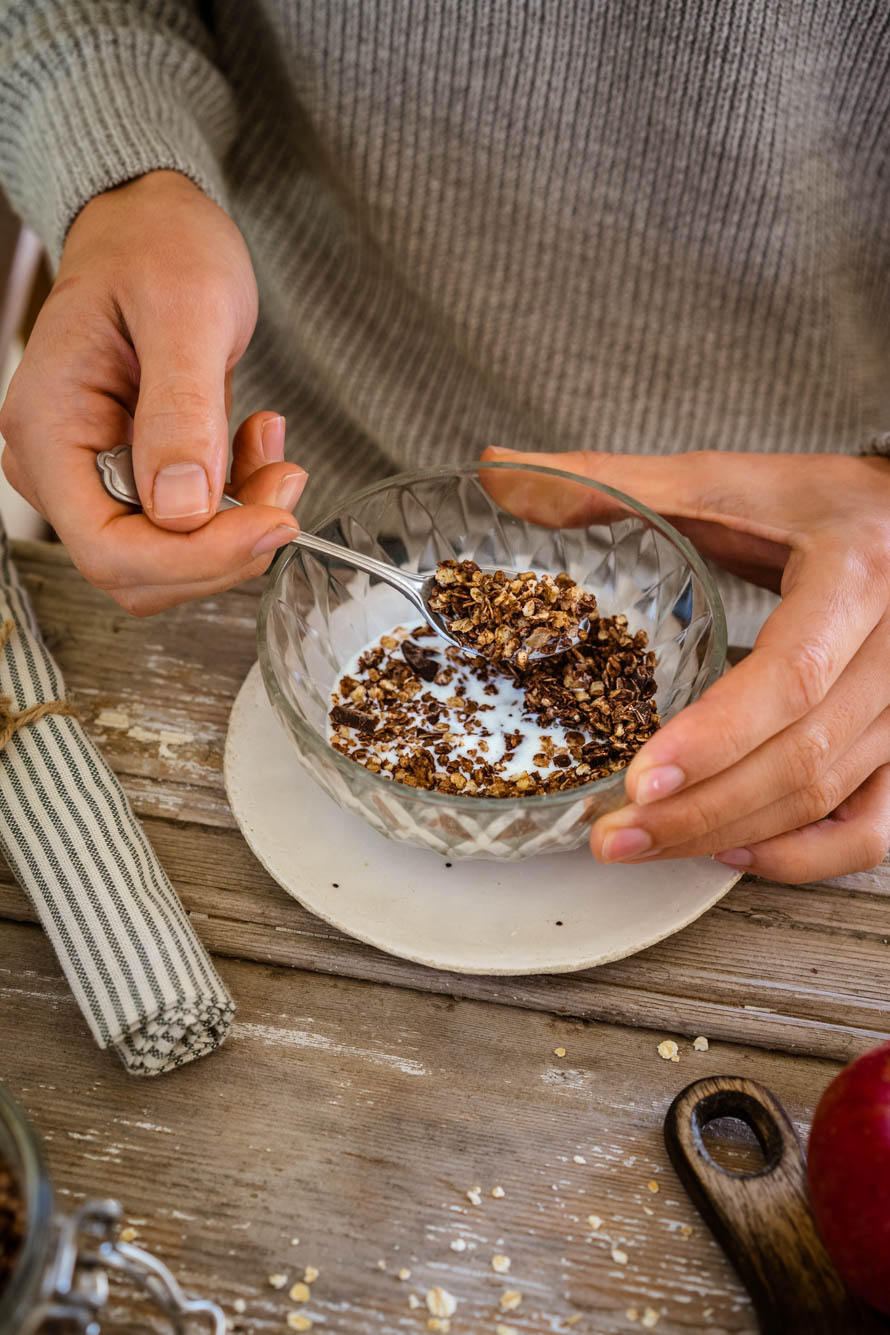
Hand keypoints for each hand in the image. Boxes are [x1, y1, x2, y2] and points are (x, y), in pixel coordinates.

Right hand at [0, 171, 305, 613]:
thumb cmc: (160, 247)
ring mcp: (91, 476)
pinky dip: (236, 504)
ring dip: (237, 525)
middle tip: (286, 484)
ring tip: (274, 450)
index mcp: (47, 429)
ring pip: (169, 559)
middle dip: (225, 546)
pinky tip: (258, 444)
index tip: (273, 525)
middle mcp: (57, 465)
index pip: (107, 549)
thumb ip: (181, 410)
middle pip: (139, 569)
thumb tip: (180, 508)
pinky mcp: (131, 477)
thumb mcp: (186, 311)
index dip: (195, 558)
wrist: (154, 226)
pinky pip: (187, 528)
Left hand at [483, 446, 889, 882]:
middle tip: (613, 835)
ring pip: (828, 797)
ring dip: (731, 834)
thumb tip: (495, 473)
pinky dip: (807, 855)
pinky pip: (873, 827)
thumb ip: (610, 483)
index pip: (789, 676)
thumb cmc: (821, 504)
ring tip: (644, 844)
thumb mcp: (724, 482)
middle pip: (802, 757)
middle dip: (700, 811)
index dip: (714, 738)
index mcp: (855, 572)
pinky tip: (732, 848)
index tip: (638, 780)